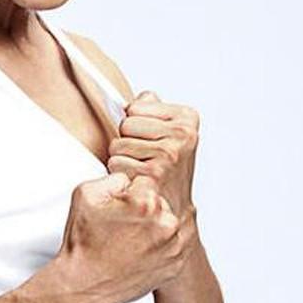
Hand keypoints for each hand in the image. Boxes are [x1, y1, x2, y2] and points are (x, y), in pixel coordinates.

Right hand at [57, 173, 188, 302]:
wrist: (84, 284)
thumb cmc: (83, 241)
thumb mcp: (87, 193)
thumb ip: (115, 175)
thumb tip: (131, 177)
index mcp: (147, 203)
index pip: (145, 180)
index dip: (128, 192)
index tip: (118, 207)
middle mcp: (166, 224)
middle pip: (159, 200)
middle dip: (144, 208)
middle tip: (122, 225)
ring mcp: (174, 247)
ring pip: (168, 220)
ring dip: (154, 225)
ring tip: (130, 238)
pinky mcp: (175, 264)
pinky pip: (173, 242)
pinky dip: (160, 244)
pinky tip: (140, 250)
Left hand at [107, 91, 199, 224]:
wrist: (174, 206)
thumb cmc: (166, 167)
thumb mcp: (166, 131)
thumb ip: (153, 109)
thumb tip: (144, 96)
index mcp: (187, 118)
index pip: (134, 108)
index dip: (135, 125)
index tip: (150, 140)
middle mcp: (182, 134)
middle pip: (125, 125)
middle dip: (127, 141)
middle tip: (144, 157)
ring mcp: (169, 153)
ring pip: (117, 145)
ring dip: (122, 159)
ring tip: (141, 169)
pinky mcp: (154, 173)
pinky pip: (116, 163)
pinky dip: (119, 174)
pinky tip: (137, 181)